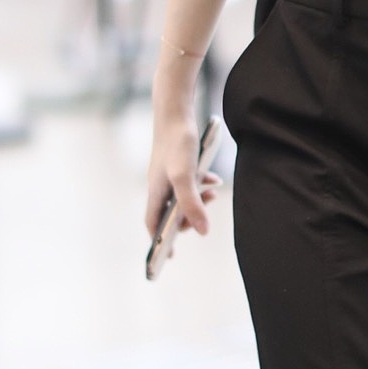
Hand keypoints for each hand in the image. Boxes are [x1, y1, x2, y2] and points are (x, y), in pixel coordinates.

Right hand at [145, 94, 220, 239]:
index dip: (160, 241)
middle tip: (202, 220)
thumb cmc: (178, 143)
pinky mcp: (177, 163)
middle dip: (187, 219)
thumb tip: (202, 231)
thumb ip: (192, 204)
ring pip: (181, 197)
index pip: (153, 224)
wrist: (176, 112)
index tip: (169, 256)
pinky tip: (214, 180)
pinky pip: (189, 182)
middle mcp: (158, 185)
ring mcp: (167, 174)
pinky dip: (202, 185)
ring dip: (198, 201)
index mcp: (155, 192)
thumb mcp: (186, 176)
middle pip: (169, 213)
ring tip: (213, 194)